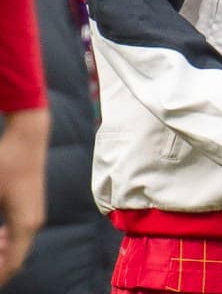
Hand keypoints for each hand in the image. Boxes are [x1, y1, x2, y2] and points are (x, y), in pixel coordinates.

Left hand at [0, 108, 48, 284]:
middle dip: (0, 266)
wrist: (29, 137)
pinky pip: (21, 235)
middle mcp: (34, 223)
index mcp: (24, 225)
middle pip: (16, 259)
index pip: (11, 266)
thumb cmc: (7, 162)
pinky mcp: (33, 206)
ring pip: (18, 247)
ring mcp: (36, 214)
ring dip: (2, 255)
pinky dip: (7, 242)